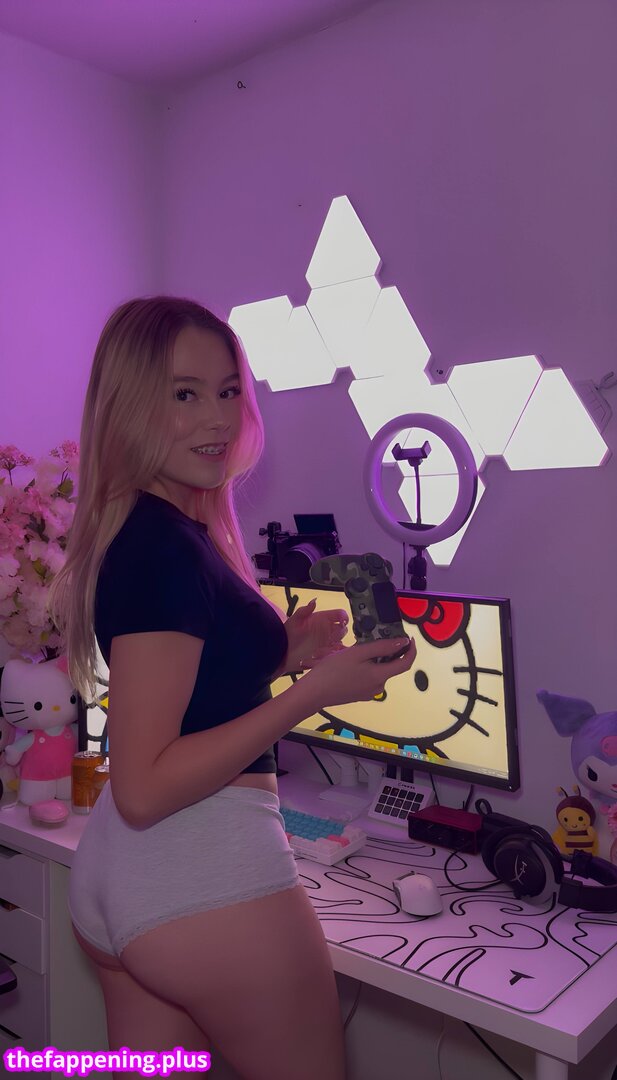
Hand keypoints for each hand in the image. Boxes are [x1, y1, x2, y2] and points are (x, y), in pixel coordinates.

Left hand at [274, 599, 348, 677]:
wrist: (281, 651)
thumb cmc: (287, 634)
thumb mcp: (295, 620)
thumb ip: (304, 610)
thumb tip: (314, 600)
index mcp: (322, 619)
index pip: (339, 615)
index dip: (343, 616)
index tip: (342, 620)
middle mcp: (326, 630)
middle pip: (343, 629)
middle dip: (342, 631)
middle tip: (334, 634)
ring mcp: (326, 642)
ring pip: (340, 641)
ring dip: (338, 643)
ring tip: (330, 645)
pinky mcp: (324, 654)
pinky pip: (336, 653)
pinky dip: (336, 653)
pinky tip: (329, 653)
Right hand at [301, 636, 416, 709]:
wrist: (314, 693)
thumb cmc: (333, 670)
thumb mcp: (357, 653)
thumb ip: (382, 647)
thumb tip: (403, 643)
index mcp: (380, 677)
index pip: (406, 664)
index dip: (411, 650)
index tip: (410, 638)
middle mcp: (378, 687)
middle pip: (392, 667)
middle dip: (389, 652)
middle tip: (377, 637)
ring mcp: (369, 693)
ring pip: (380, 671)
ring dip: (377, 659)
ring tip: (360, 648)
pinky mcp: (361, 694)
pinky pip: (371, 678)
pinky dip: (369, 667)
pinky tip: (354, 662)